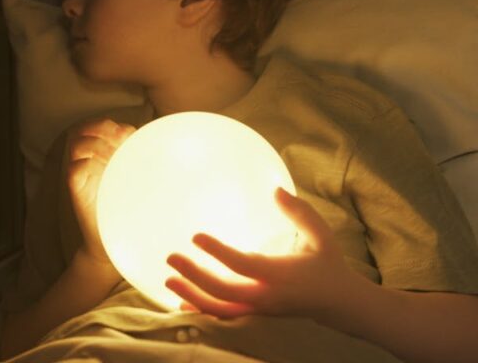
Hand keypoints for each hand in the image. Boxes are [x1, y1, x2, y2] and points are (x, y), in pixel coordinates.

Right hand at [65, 118, 136, 266]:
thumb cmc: (130, 215)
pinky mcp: (77, 191)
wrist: (112, 246)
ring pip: (77, 145)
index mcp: (106, 156)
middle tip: (121, 138)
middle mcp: (91, 162)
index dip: (115, 126)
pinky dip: (87, 165)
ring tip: (113, 155)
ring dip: (95, 144)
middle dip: (103, 128)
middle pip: (86, 129)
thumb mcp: (143, 185)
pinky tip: (106, 171)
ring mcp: (83, 175)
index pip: (103, 127)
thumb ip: (149, 167)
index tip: (131, 135)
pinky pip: (74, 170)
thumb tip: (174, 151)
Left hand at [164, 187, 355, 318]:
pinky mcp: (255, 315)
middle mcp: (267, 296)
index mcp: (281, 275)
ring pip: (220, 309)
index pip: (243, 265)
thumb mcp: (320, 236)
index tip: (195, 237)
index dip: (217, 252)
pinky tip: (180, 300)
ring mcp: (259, 310)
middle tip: (171, 257)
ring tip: (168, 280)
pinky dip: (201, 309)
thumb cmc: (326, 263)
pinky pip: (225, 316)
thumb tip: (276, 189)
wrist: (337, 303)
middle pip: (224, 291)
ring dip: (192, 296)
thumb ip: (300, 213)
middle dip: (194, 276)